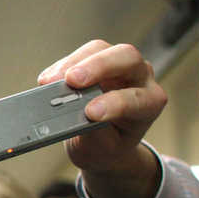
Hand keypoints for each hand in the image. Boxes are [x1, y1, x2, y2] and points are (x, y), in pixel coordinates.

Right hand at [37, 40, 167, 197]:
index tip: (89, 113)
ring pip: (100, 49)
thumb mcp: (102, 148)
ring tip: (51, 81)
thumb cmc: (107, 145)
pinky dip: (62, 66)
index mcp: (149, 104)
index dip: (113, 103)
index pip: (135, 97)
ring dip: (74, 62)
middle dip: (98, 66)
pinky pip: (80, 54)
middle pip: (126, 57)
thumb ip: (92, 130)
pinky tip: (49, 80)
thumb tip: (73, 111)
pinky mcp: (96, 60)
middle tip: (72, 80)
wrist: (103, 142)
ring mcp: (118, 66)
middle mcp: (139, 78)